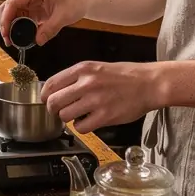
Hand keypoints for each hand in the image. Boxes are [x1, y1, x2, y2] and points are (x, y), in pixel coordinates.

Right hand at [0, 0, 89, 46]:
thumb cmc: (76, 1)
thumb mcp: (64, 16)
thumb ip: (49, 29)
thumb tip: (37, 41)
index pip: (12, 3)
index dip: (6, 19)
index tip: (6, 33)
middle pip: (8, 8)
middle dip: (5, 25)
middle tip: (9, 41)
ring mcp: (29, 0)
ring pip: (12, 14)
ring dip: (11, 27)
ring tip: (15, 41)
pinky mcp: (32, 7)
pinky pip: (20, 17)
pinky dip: (19, 27)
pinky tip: (22, 36)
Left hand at [41, 61, 168, 133]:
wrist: (149, 83)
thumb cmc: (125, 76)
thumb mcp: (97, 67)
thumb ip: (77, 77)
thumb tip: (57, 89)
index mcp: (83, 69)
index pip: (51, 83)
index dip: (45, 96)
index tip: (47, 100)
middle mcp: (87, 83)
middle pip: (54, 102)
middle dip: (53, 110)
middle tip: (59, 112)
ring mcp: (95, 100)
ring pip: (65, 116)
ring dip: (68, 119)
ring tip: (77, 116)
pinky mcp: (105, 116)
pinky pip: (81, 128)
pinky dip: (81, 128)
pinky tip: (88, 122)